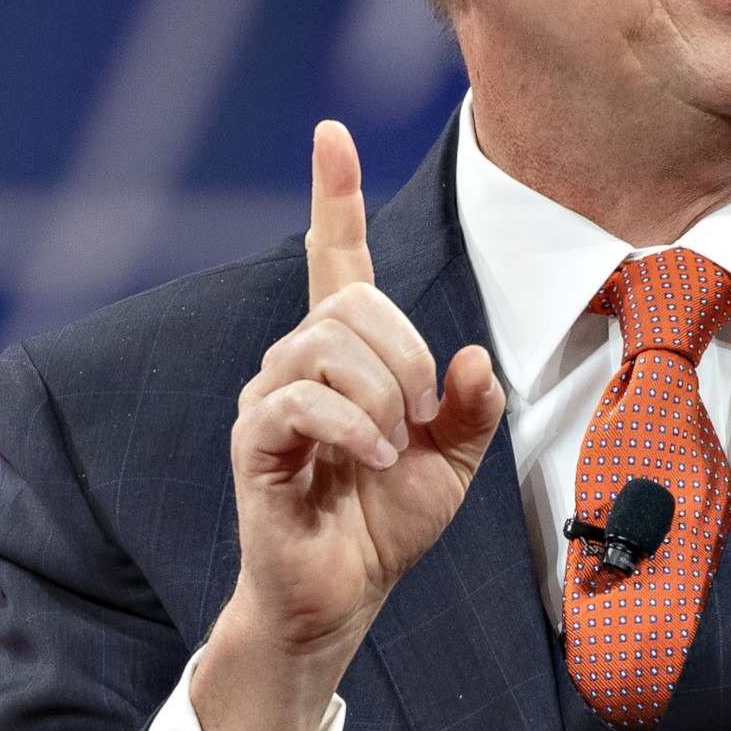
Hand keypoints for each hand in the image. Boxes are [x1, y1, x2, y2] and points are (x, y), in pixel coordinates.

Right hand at [197, 120, 503, 730]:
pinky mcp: (256, 445)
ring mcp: (270, 401)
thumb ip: (472, 405)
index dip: (332, 196)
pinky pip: (299, 401)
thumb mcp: (455, 460)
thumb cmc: (386, 524)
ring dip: (382, 390)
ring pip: (326, 343)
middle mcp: (297, 364)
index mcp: (346, 357)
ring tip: (397, 442)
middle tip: (425, 413)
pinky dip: (351, 424)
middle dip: (405, 348)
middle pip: (350, 300)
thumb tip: (474, 356)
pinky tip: (373, 457)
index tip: (330, 133)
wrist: (344, 597)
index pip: (334, 258)